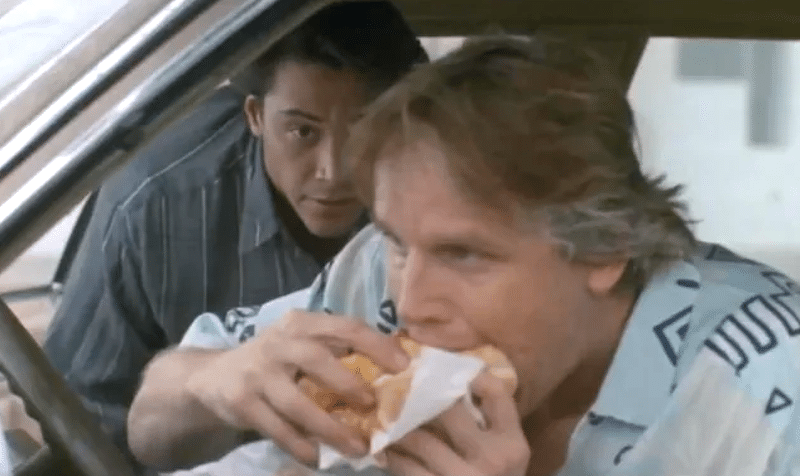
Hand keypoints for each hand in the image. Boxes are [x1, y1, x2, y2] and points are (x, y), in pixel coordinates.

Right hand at [183, 310, 409, 465]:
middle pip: (316, 359)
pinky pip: (276, 428)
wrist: (214, 376)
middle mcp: (278, 343)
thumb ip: (339, 350)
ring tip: (357, 447)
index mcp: (302, 323)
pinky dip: (300, 445)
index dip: (377, 345)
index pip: (345, 326)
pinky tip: (318, 458)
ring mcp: (257, 373)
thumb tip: (397, 367)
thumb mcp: (303, 343)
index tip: (404, 366)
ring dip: (330, 427)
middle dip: (349, 383)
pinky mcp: (242, 402)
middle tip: (375, 405)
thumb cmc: (277, 360)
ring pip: (297, 403)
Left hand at [381, 372, 529, 475]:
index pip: (497, 393)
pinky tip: (383, 451)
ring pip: (419, 439)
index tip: (449, 367)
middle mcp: (492, 459)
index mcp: (513, 445)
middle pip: (449, 410)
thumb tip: (455, 385)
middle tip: (401, 383)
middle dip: (421, 396)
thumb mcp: (506, 461)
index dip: (473, 374)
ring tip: (383, 417)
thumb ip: (490, 428)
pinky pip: (407, 469)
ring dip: (397, 428)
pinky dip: (392, 457)